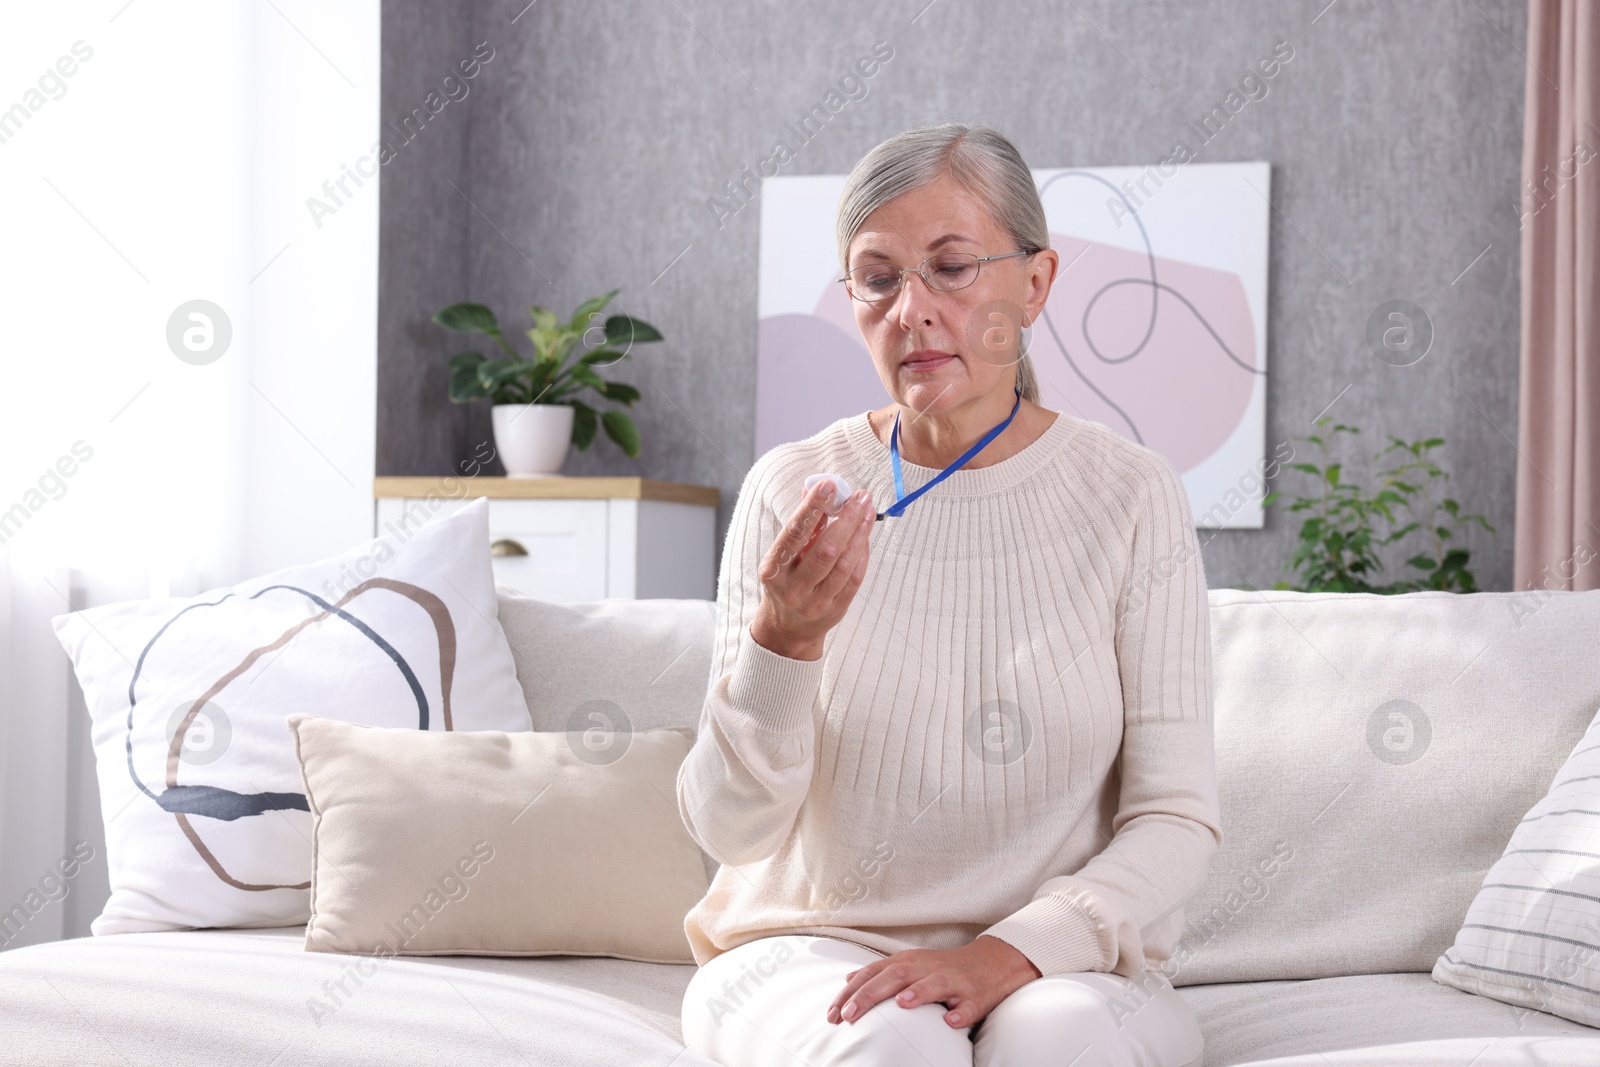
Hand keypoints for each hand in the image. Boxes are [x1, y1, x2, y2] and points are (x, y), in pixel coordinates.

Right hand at [748, 481, 874, 660]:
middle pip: (825, 550)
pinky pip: (854, 578)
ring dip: (859, 533)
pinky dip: (862, 553)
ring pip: (844, 564)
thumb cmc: (785, 582)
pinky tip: (865, 535)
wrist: (786, 629)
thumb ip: (800, 525)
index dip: (812, 508)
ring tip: (867, 510)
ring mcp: (815, 602)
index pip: (794, 534)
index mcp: (773, 570)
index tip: (828, 485)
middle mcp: (793, 588)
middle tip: (860, 496)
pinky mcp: (835, 610)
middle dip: (846, 519)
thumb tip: (813, 489)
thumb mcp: (782, 556)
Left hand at [825, 935, 1041, 1028]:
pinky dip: (960, 1013)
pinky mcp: (975, 995)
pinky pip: (968, 1005)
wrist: (991, 962)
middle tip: (849, 1015)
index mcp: (908, 962)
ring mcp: (952, 980)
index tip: (833, 1012)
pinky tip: (950, 1020)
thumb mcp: (909, 964)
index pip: (874, 974)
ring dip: (918, 993)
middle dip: (870, 995)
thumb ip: (879, 972)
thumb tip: (848, 980)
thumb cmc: (943, 968)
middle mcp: (927, 968)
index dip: (852, 993)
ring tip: (901, 1004)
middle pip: (896, 976)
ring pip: (934, 983)